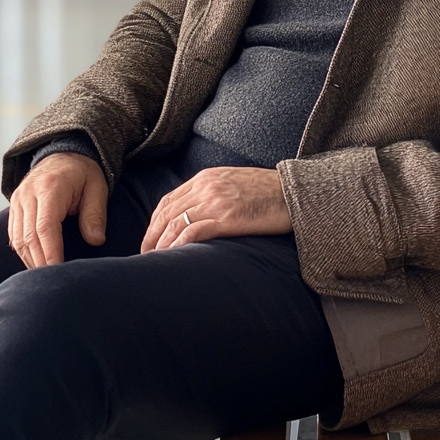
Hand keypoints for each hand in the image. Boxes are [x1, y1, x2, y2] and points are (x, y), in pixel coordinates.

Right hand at [8, 152, 107, 267]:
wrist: (63, 154)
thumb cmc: (83, 173)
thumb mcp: (97, 188)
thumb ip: (95, 214)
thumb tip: (96, 240)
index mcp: (50, 187)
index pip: (45, 226)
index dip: (50, 252)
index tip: (58, 270)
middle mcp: (29, 193)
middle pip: (29, 236)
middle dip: (40, 262)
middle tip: (53, 282)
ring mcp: (18, 200)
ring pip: (18, 238)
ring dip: (31, 260)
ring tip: (46, 277)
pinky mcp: (14, 206)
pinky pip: (14, 235)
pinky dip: (24, 251)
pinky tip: (37, 263)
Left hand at [140, 167, 291, 252]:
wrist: (294, 192)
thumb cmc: (268, 191)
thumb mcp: (233, 182)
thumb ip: (212, 192)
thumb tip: (196, 214)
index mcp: (206, 177)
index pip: (168, 200)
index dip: (153, 222)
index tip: (150, 239)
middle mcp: (206, 186)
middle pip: (166, 213)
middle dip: (151, 236)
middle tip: (144, 256)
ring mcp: (216, 201)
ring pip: (175, 223)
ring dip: (160, 245)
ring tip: (154, 262)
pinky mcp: (228, 218)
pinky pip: (193, 232)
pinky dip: (178, 246)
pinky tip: (172, 258)